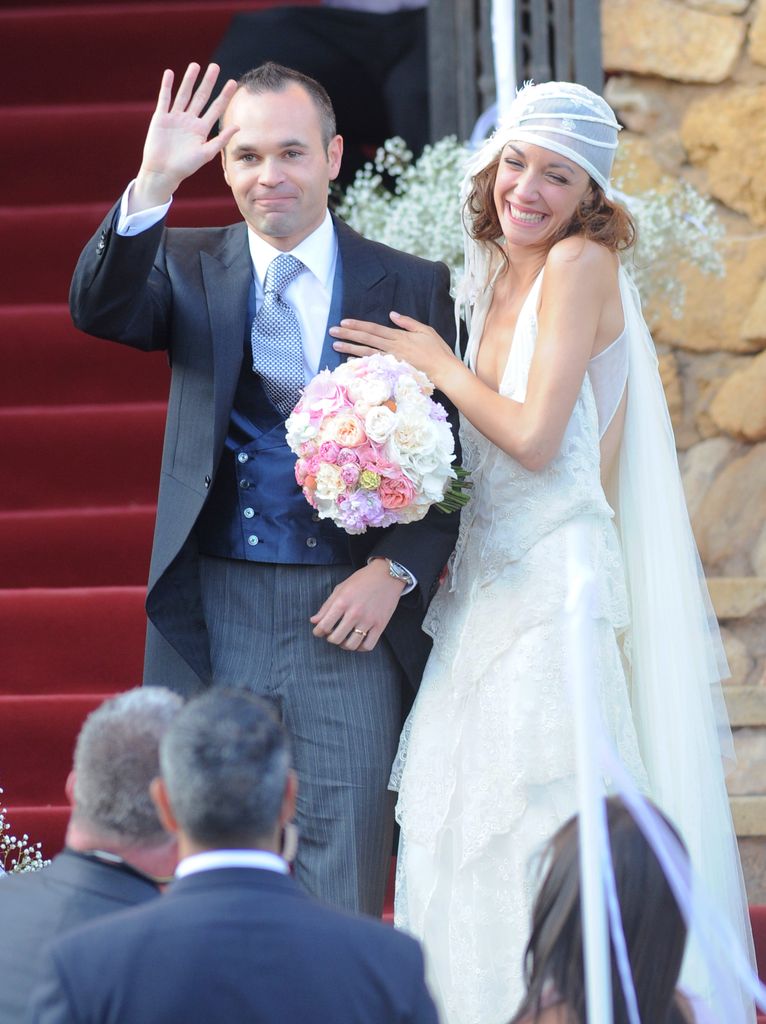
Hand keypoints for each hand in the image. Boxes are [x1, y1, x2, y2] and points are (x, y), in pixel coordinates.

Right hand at [131, 63, 239, 211]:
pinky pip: (165, 99)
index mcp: (201, 129)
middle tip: (215, 66)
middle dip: (208, 82)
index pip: (216, 108)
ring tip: (195, 66)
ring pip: (184, 94)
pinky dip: (167, 87)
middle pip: (201, 97)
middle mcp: (190, 120)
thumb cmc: (185, 167)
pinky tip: (170, 74)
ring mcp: (175, 117)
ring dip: (189, 80)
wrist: (163, 172)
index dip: (224, 96)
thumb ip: (221, 140)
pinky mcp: (161, 118)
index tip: (233, 83)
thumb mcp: (206, 154)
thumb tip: (238, 126)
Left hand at [310, 560, 404, 652]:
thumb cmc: (362, 580)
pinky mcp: (380, 625)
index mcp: (342, 602)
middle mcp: (354, 613)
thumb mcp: (340, 588)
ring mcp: (368, 620)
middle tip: (332, 634)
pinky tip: (358, 641)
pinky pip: (368, 646)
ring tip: (344, 639)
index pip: (324, 626)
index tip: (319, 631)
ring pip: (351, 645)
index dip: (318, 632)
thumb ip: (326, 606)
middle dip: (330, 638)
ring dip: (344, 645)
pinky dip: (360, 647)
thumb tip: (314, 621)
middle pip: (335, 638)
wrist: (387, 575)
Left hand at [330, 312, 458, 389]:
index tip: (344, 323)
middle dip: (348, 335)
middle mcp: (393, 348)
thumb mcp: (425, 330)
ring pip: (367, 353)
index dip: (358, 326)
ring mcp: (392, 361)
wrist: (445, 371)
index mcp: (399, 337)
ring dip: (350, 349)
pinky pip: (375, 367)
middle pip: (366, 339)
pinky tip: (349, 362)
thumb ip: (407, 322)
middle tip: (332, 331)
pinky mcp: (394, 372)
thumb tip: (392, 314)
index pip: (374, 329)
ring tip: (335, 345)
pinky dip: (361, 364)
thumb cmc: (437, 350)